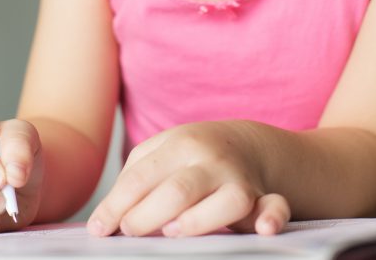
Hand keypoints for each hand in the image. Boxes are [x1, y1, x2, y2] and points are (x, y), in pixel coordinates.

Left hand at [86, 121, 289, 237]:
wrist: (248, 144)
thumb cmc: (191, 156)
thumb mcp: (161, 152)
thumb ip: (134, 179)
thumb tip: (106, 222)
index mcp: (181, 143)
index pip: (141, 178)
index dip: (115, 207)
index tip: (99, 230)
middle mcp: (212, 160)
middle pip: (178, 191)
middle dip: (147, 216)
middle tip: (129, 232)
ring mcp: (240, 179)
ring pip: (227, 201)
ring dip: (200, 220)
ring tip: (173, 231)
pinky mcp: (264, 199)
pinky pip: (276, 208)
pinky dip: (273, 219)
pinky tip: (263, 230)